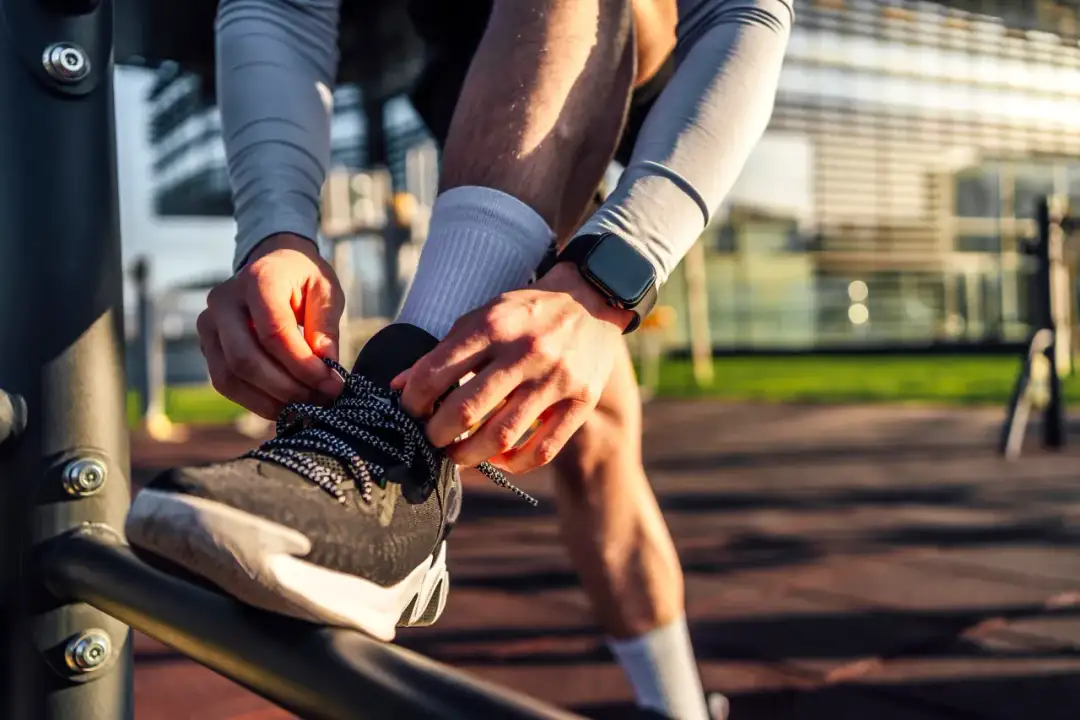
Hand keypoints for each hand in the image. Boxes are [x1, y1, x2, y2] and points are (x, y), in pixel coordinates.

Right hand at [197, 233, 345, 419]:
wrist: (273, 263)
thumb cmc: (302, 278)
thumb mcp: (326, 291)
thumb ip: (326, 328)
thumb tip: (328, 368)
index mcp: (257, 279)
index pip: (273, 332)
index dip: (302, 365)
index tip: (331, 384)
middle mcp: (224, 301)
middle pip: (245, 359)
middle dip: (286, 388)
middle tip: (320, 401)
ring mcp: (209, 324)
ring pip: (229, 376)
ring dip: (269, 401)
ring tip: (305, 408)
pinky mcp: (207, 344)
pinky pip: (225, 382)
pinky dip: (254, 401)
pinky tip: (284, 406)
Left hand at [391, 262, 632, 472]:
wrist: (592, 300)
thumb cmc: (528, 312)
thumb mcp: (483, 317)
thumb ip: (443, 351)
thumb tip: (398, 387)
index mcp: (494, 325)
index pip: (437, 373)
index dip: (414, 401)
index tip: (409, 412)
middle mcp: (525, 352)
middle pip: (466, 410)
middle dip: (437, 434)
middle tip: (430, 439)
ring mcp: (556, 379)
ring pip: (502, 436)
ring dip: (469, 455)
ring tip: (457, 455)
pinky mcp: (582, 400)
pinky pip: (543, 449)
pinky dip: (514, 463)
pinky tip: (498, 459)